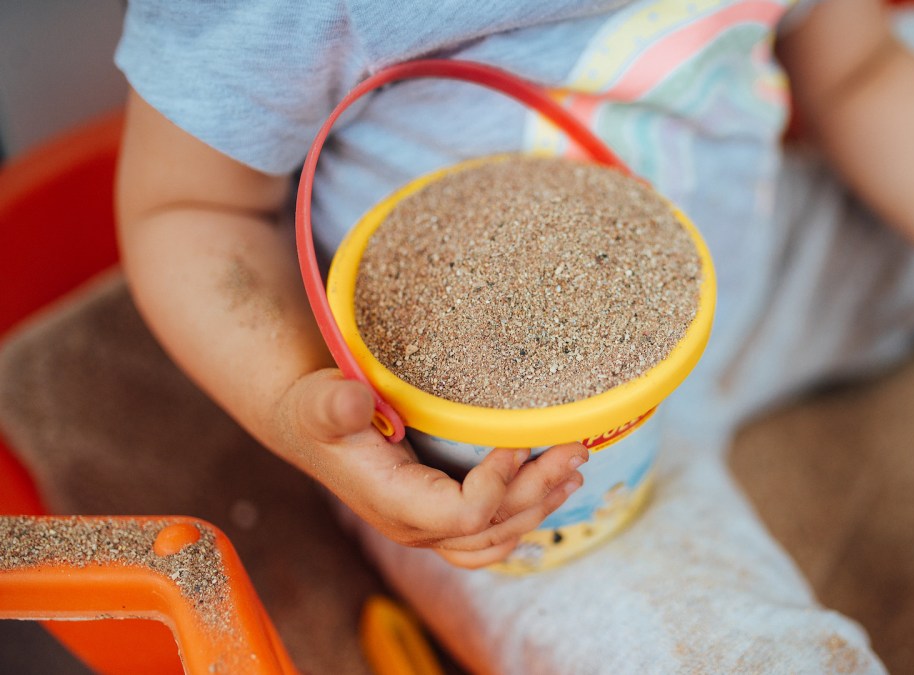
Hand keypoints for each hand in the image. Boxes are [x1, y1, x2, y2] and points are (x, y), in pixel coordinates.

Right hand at [273, 369, 587, 568]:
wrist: (309, 426)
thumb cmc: (316, 412)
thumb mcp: (319, 402)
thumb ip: (333, 405)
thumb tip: (351, 400)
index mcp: (395, 504)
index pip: (465, 515)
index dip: (500, 482)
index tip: (519, 439)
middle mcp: (416, 526)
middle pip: (493, 527)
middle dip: (540, 489)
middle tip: (576, 450)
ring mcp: (430, 528)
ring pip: (497, 538)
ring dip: (540, 506)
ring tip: (574, 470)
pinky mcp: (441, 517)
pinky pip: (489, 537)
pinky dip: (523, 517)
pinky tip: (549, 490)